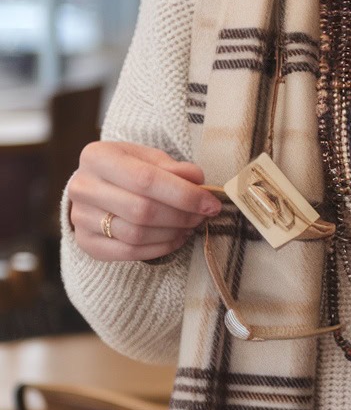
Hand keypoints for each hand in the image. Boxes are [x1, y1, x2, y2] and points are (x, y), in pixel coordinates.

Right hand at [67, 140, 221, 262]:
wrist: (94, 188)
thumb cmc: (126, 170)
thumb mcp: (148, 158)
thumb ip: (173, 168)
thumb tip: (197, 180)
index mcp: (97, 157)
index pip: (146, 179)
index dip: (184, 194)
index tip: (210, 203)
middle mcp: (82, 187)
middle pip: (142, 210)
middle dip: (181, 216)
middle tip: (202, 216)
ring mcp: (81, 217)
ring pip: (136, 234)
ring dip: (172, 233)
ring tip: (189, 226)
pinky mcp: (86, 242)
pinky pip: (129, 252)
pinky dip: (160, 248)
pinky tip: (175, 238)